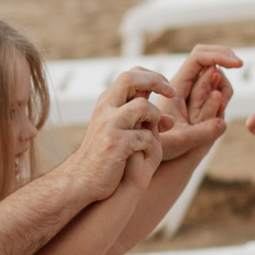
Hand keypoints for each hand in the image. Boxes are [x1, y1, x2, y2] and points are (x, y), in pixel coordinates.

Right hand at [66, 86, 162, 201]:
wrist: (82, 180)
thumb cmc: (105, 156)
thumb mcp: (120, 132)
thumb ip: (140, 122)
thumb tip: (169, 118)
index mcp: (106, 102)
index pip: (130, 75)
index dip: (152, 76)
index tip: (168, 87)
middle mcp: (105, 109)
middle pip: (130, 79)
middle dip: (156, 81)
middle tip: (172, 92)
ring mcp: (108, 126)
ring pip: (142, 107)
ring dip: (156, 117)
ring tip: (155, 132)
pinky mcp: (114, 145)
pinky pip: (145, 136)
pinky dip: (151, 144)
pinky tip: (147, 153)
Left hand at [156, 43, 239, 158]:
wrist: (149, 149)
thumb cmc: (161, 145)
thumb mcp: (182, 141)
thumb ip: (203, 132)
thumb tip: (224, 123)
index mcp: (175, 85)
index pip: (199, 57)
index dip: (219, 55)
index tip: (238, 64)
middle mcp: (181, 83)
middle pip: (205, 55)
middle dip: (224, 56)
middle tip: (241, 65)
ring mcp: (187, 89)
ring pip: (211, 71)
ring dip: (223, 80)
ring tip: (223, 105)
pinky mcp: (193, 97)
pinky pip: (211, 85)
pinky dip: (222, 89)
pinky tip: (221, 106)